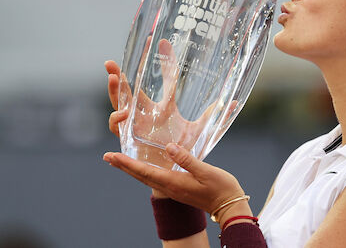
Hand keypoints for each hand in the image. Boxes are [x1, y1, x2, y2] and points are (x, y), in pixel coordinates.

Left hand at [103, 143, 252, 225]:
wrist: (229, 206)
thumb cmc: (221, 188)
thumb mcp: (206, 171)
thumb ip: (187, 159)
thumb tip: (169, 147)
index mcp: (174, 183)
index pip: (145, 171)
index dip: (127, 163)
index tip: (112, 156)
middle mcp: (170, 187)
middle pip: (141, 175)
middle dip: (123, 166)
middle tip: (107, 157)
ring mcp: (174, 189)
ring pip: (146, 178)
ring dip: (131, 169)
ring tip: (119, 161)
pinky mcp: (179, 188)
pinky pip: (155, 179)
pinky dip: (144, 171)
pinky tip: (143, 167)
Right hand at [104, 39, 236, 168]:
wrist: (177, 174)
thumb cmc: (185, 151)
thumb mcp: (201, 131)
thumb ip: (213, 116)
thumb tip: (233, 103)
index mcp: (164, 108)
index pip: (165, 80)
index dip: (165, 62)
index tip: (163, 42)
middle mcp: (147, 114)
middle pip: (129, 90)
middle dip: (118, 76)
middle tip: (111, 62)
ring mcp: (136, 125)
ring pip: (120, 105)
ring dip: (116, 93)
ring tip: (116, 79)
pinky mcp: (130, 139)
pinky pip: (118, 128)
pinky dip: (117, 120)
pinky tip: (122, 114)